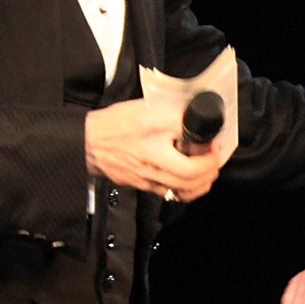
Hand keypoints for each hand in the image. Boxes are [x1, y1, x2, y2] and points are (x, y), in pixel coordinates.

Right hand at [85, 102, 219, 202]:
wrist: (89, 142)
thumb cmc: (114, 125)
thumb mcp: (146, 110)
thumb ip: (173, 114)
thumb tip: (195, 115)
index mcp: (154, 150)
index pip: (189, 167)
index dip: (208, 161)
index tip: (213, 149)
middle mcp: (152, 169)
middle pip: (189, 184)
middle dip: (209, 174)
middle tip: (214, 161)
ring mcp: (148, 181)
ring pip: (181, 193)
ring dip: (200, 185)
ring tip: (206, 172)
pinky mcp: (142, 185)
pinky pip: (168, 193)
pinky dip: (184, 189)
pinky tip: (188, 179)